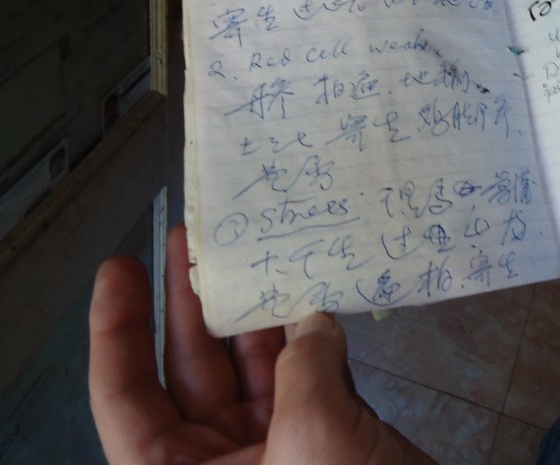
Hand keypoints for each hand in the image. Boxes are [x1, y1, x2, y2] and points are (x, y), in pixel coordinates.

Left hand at [89, 225, 434, 463]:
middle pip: (186, 373)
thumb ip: (306, 368)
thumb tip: (314, 320)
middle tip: (194, 239)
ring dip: (252, 312)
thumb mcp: (313, 441)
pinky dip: (305, 336)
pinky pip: (300, 377)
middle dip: (188, 303)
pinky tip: (309, 294)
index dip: (116, 330)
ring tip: (252, 250)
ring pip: (247, 368)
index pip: (124, 399)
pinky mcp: (319, 442)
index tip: (120, 268)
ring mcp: (270, 452)